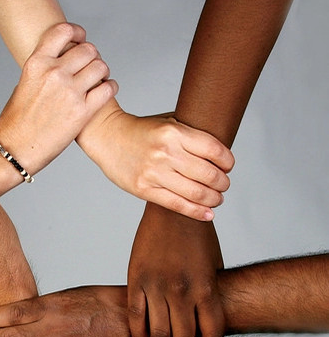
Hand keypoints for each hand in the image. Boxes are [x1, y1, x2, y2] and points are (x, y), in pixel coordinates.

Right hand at [0, 22, 117, 174]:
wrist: (17, 148)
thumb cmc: (17, 121)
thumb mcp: (24, 84)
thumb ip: (43, 70)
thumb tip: (59, 63)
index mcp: (37, 63)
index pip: (63, 32)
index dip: (77, 32)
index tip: (82, 38)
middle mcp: (54, 73)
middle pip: (88, 49)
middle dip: (92, 56)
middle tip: (91, 65)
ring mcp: (70, 92)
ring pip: (101, 66)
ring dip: (103, 71)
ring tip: (99, 79)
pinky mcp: (82, 112)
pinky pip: (108, 88)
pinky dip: (111, 87)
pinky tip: (107, 90)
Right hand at [76, 110, 233, 220]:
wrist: (108, 136)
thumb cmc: (141, 130)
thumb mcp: (168, 122)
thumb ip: (191, 135)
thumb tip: (219, 155)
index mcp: (174, 132)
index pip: (214, 150)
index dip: (227, 162)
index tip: (228, 167)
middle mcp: (165, 152)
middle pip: (208, 174)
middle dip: (223, 183)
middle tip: (223, 185)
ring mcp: (153, 172)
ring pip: (195, 192)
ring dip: (213, 198)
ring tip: (217, 199)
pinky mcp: (144, 189)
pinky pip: (177, 204)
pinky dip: (196, 211)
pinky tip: (208, 214)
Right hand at [127, 203, 224, 336]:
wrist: (174, 210)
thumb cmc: (198, 236)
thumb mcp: (214, 266)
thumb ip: (210, 295)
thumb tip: (204, 322)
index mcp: (205, 288)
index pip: (211, 336)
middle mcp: (181, 290)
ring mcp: (157, 285)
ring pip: (158, 335)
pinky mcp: (136, 279)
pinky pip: (135, 317)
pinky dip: (139, 336)